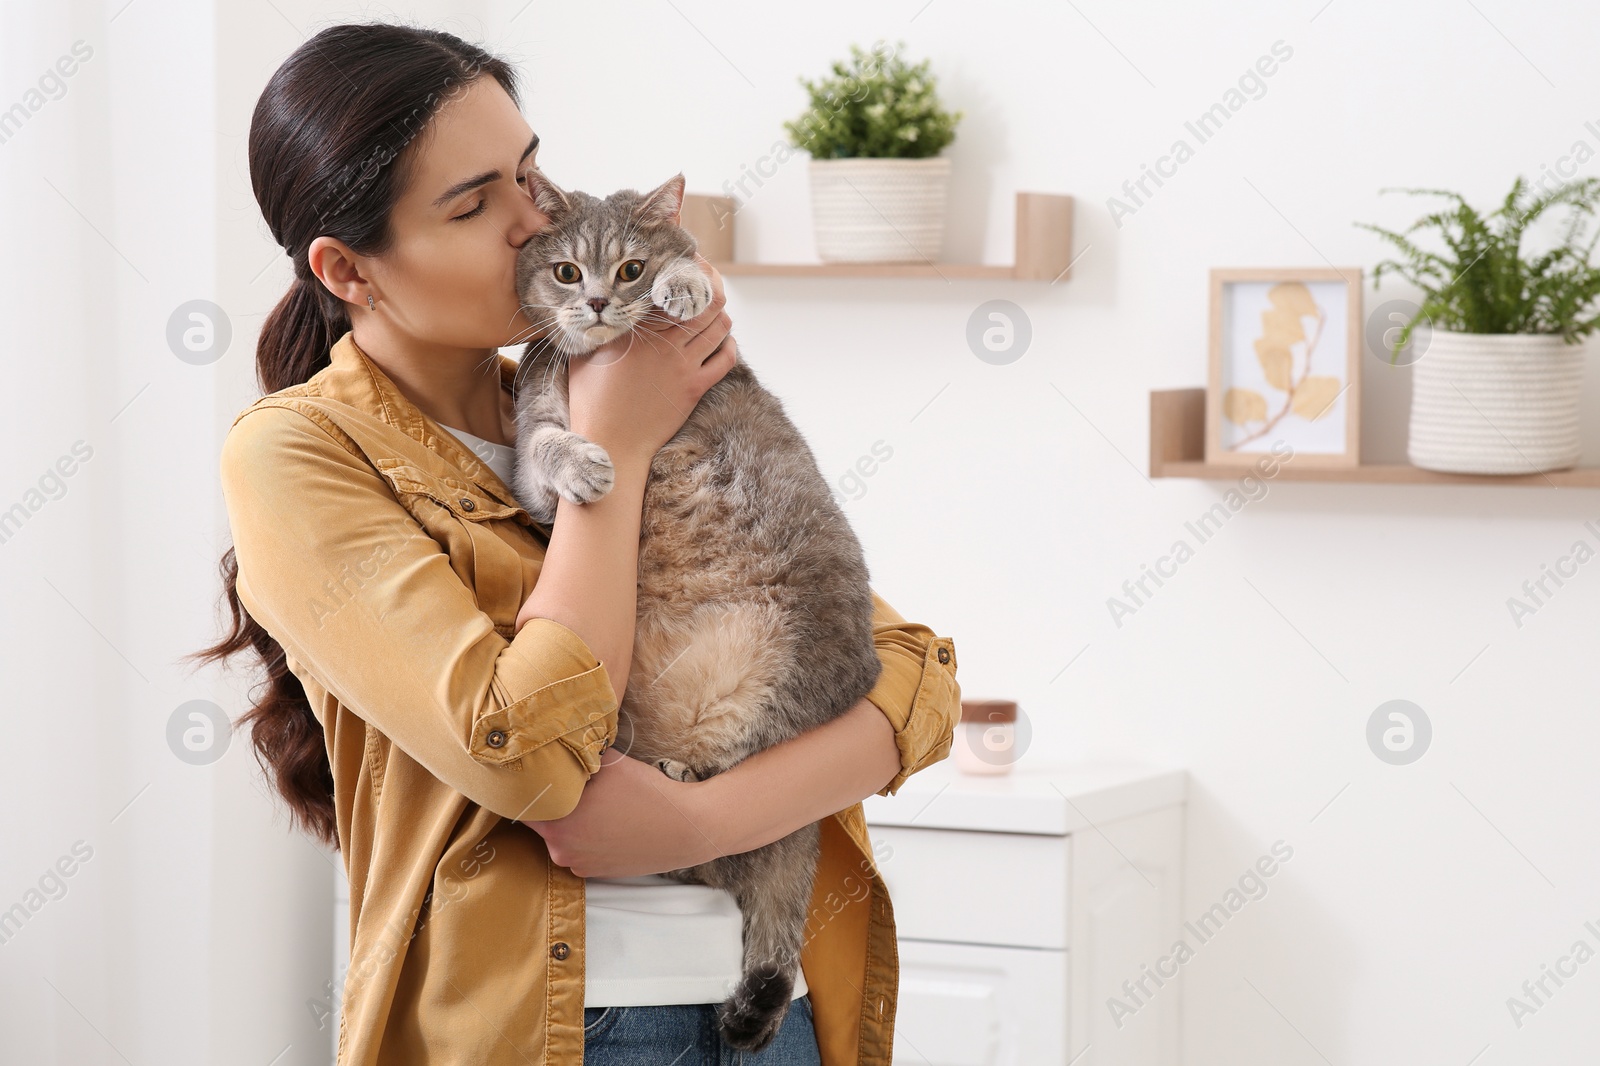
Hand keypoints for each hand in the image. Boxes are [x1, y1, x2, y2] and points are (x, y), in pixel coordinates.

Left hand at [522, 750, 725, 876]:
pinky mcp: (594, 873)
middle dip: (551, 803)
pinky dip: (584, 837)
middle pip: (540, 821)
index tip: (535, 775)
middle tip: (569, 784)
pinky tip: (606, 822)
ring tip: (594, 803)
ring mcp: (577, 865)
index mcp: (556, 822)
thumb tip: (556, 746)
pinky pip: (578, 850)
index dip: (528, 786)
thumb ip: (576, 756)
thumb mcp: (609, 763)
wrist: (685, 829)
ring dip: (568, 821)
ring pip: (559, 836)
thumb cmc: (648, 794)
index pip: (522, 803)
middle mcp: (560, 849)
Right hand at [566, 253, 736, 469]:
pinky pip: (725, 358)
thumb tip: (600, 304)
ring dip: (721, 313)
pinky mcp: (695, 387)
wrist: (611, 442)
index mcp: (636, 329)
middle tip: (709, 278)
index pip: (669, 288)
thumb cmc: (591, 400)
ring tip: (714, 308)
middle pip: (703, 301)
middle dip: (711, 284)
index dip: (684, 268)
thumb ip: (600, 327)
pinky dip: (729, 344)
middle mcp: (663, 343)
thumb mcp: (587, 353)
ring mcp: (683, 365)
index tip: (688, 260)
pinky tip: (723, 341)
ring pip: (719, 326)